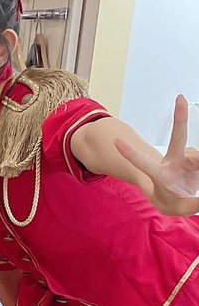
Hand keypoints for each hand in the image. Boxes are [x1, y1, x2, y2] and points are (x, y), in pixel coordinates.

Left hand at [115, 95, 198, 215]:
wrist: (182, 195)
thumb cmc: (173, 199)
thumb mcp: (176, 207)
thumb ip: (188, 205)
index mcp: (160, 174)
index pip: (144, 163)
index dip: (131, 154)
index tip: (115, 141)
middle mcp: (173, 161)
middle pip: (178, 138)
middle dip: (180, 118)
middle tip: (181, 98)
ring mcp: (188, 158)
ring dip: (198, 170)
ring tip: (191, 185)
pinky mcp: (198, 158)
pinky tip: (194, 177)